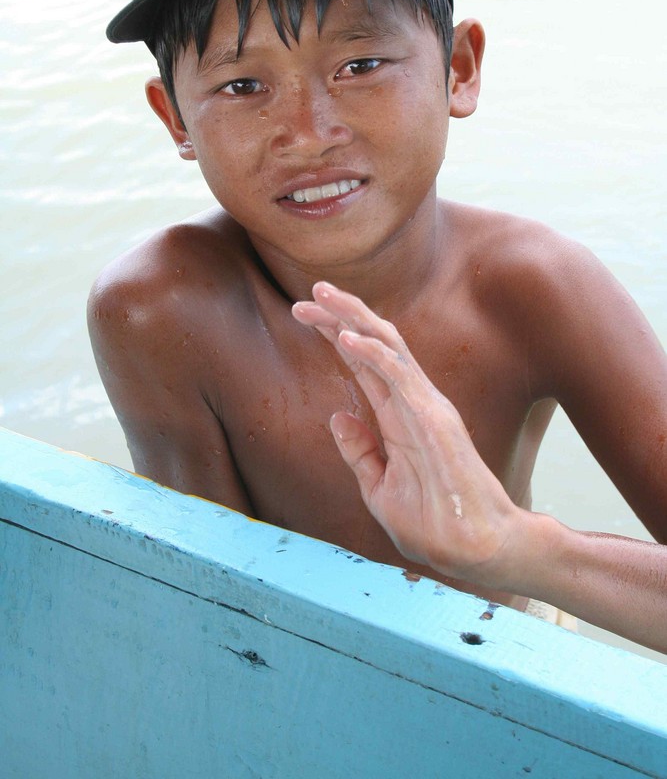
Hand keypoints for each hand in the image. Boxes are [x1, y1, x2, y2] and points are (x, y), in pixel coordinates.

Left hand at [292, 282, 523, 584]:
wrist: (476, 552)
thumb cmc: (435, 525)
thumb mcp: (381, 488)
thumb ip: (360, 452)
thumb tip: (336, 417)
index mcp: (400, 414)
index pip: (364, 362)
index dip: (336, 333)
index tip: (304, 313)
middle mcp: (414, 401)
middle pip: (374, 343)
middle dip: (341, 314)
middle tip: (310, 293)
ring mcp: (426, 406)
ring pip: (388, 347)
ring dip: (352, 319)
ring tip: (322, 296)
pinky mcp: (434, 419)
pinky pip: (400, 377)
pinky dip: (373, 354)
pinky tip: (346, 338)